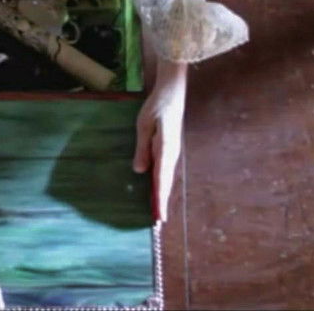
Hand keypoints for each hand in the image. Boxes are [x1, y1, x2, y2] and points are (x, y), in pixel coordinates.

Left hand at [133, 57, 186, 222]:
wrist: (172, 92)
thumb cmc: (157, 107)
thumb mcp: (144, 126)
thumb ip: (142, 148)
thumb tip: (140, 171)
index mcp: (166, 149)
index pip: (162, 179)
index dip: (160, 199)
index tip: (160, 216)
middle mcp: (172, 154)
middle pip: (166, 182)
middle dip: (162, 201)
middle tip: (159, 221)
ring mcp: (172, 151)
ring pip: (166, 177)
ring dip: (162, 193)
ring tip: (158, 211)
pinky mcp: (170, 148)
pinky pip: (165, 170)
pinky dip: (161, 182)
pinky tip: (157, 189)